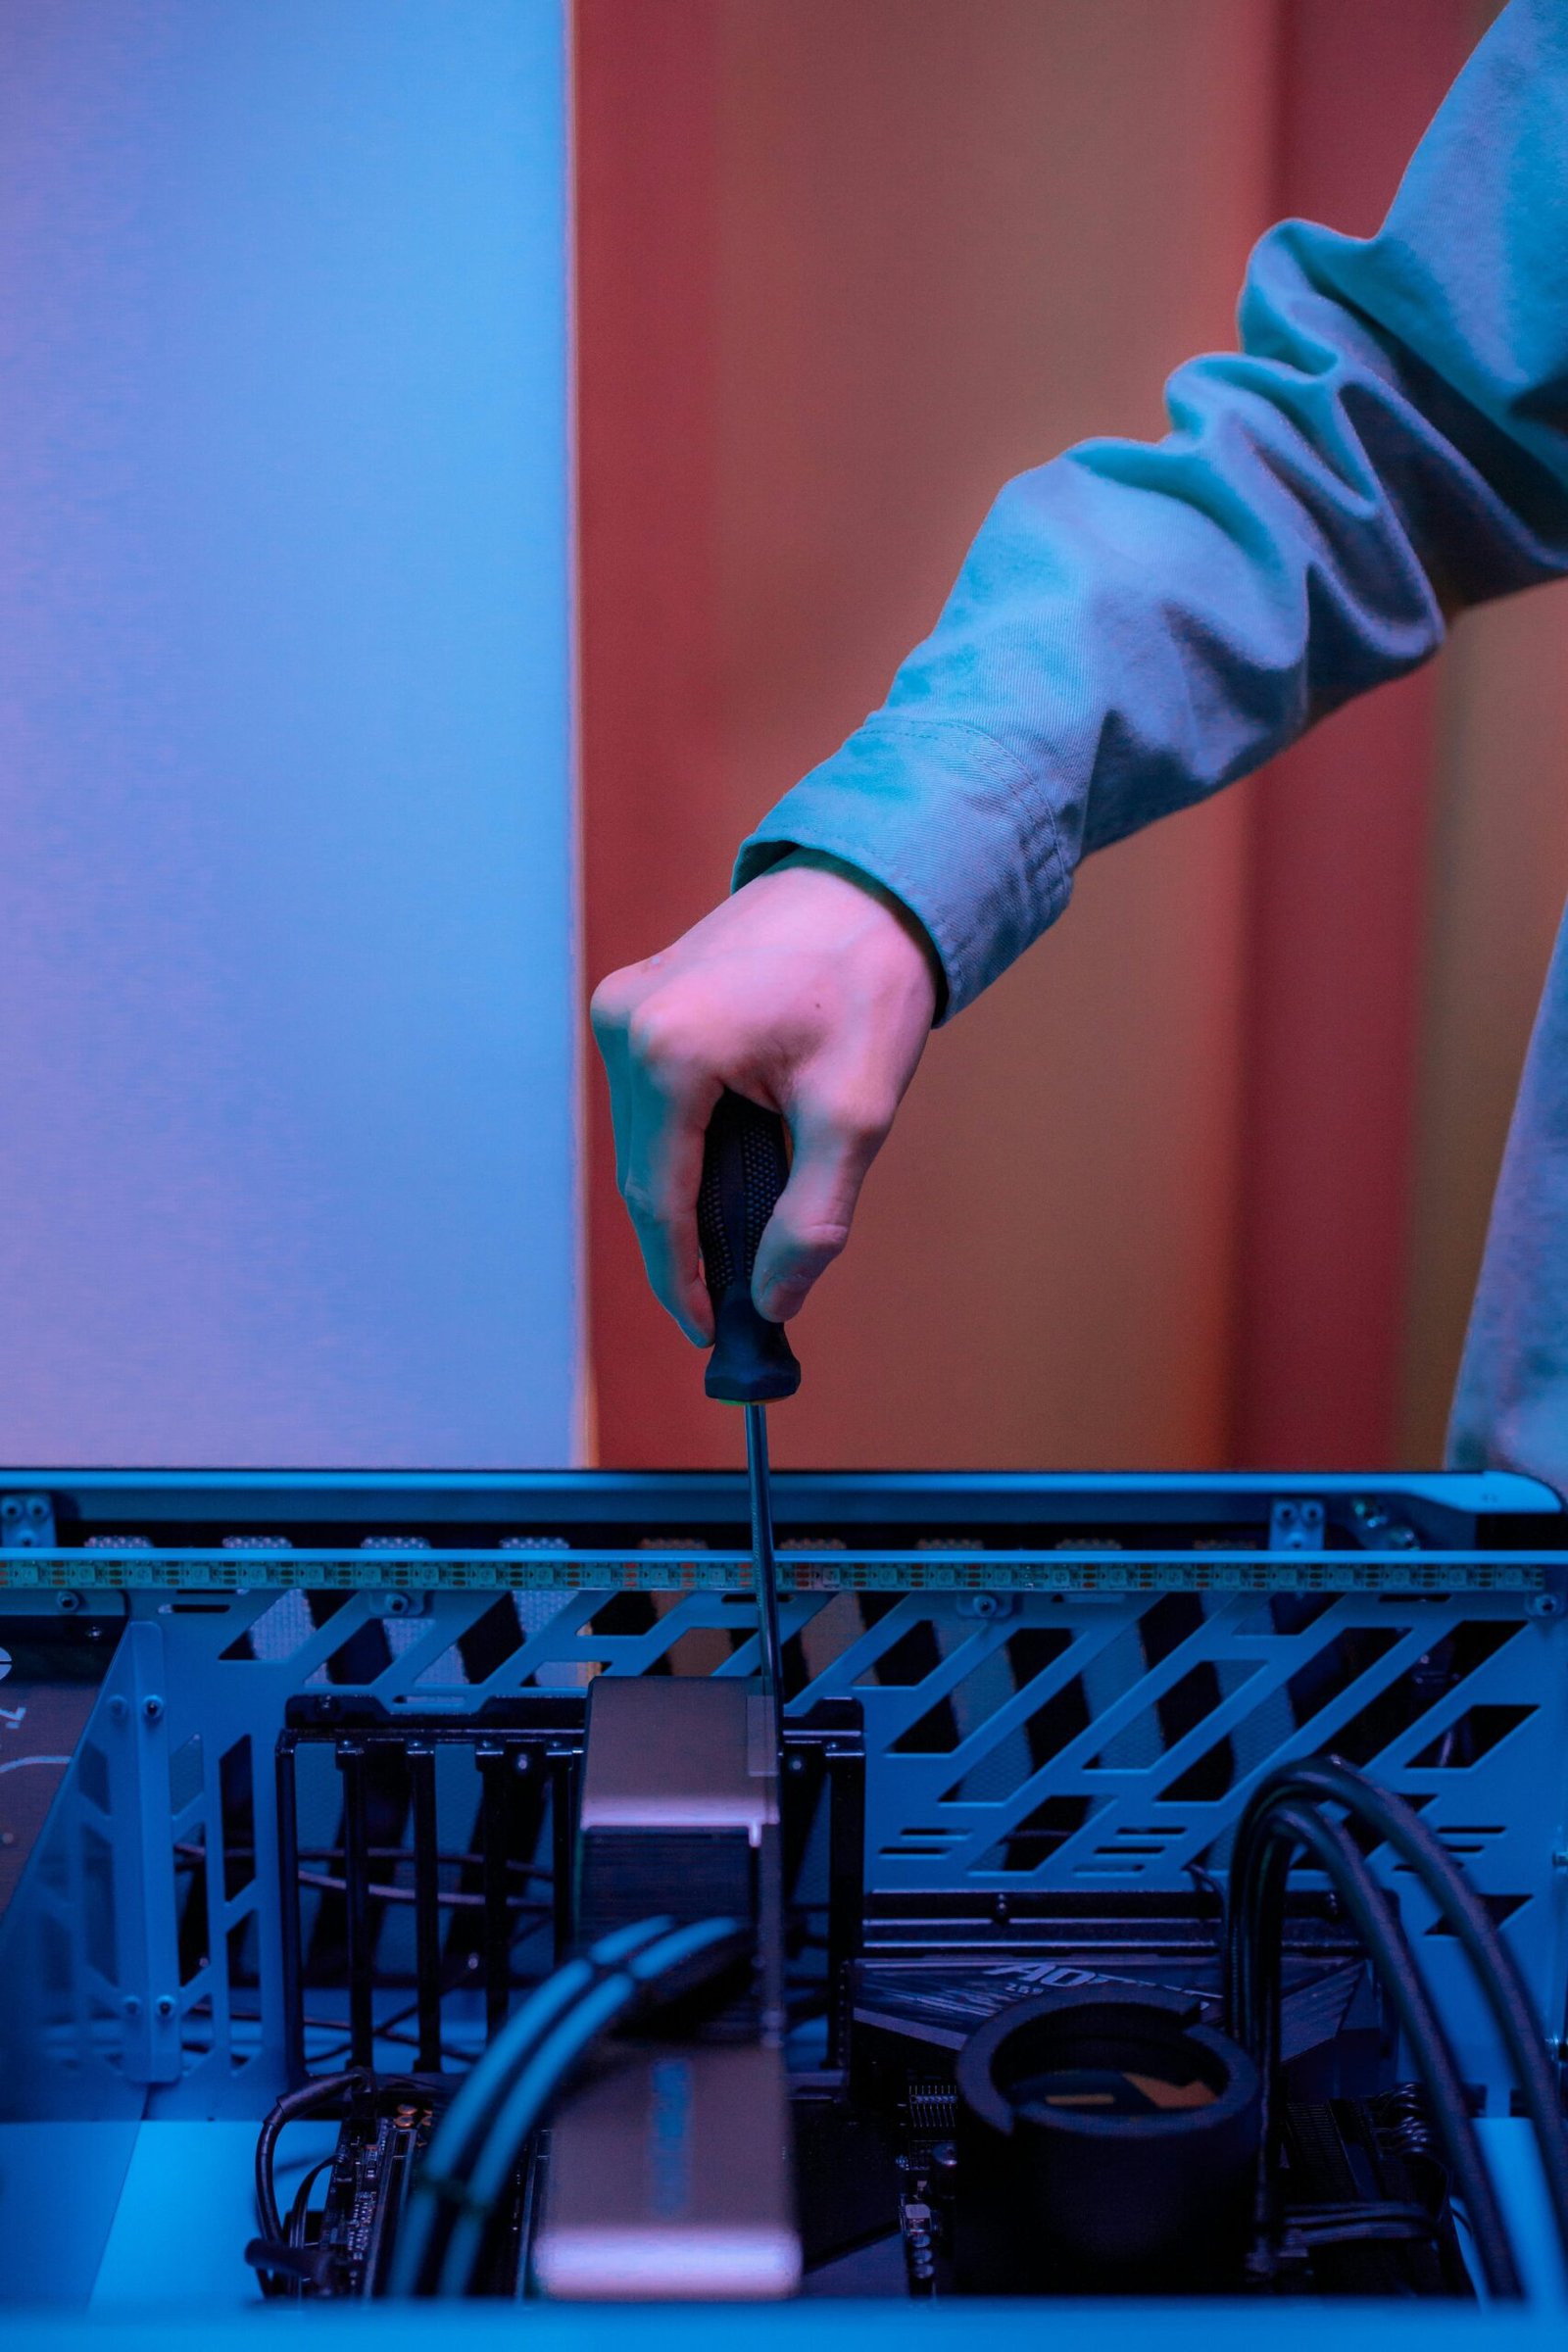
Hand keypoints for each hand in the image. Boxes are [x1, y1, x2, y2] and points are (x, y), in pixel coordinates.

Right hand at [591, 851, 939, 1342]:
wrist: (866, 888)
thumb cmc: (866, 987)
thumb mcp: (854, 1114)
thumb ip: (812, 1218)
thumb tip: (771, 1303)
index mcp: (669, 1050)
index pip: (661, 1200)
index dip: (684, 1280)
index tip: (712, 1335)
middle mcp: (626, 1024)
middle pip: (648, 1175)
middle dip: (690, 1246)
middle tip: (734, 1308)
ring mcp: (623, 1009)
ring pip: (648, 1143)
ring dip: (691, 1198)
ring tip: (745, 1245)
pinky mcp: (635, 1002)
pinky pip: (653, 1103)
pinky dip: (691, 1150)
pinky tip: (736, 1177)